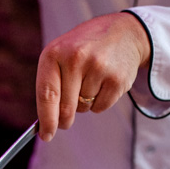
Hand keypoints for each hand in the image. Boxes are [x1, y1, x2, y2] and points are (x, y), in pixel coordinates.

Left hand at [36, 12, 150, 139]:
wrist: (124, 32)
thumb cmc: (84, 49)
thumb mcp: (61, 56)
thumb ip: (50, 85)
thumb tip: (46, 125)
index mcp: (54, 53)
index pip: (47, 94)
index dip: (46, 119)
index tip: (45, 136)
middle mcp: (75, 58)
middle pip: (66, 107)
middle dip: (64, 119)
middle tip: (65, 122)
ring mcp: (98, 67)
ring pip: (84, 108)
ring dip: (84, 104)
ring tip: (90, 82)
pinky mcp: (117, 78)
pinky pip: (101, 107)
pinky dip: (100, 103)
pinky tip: (103, 83)